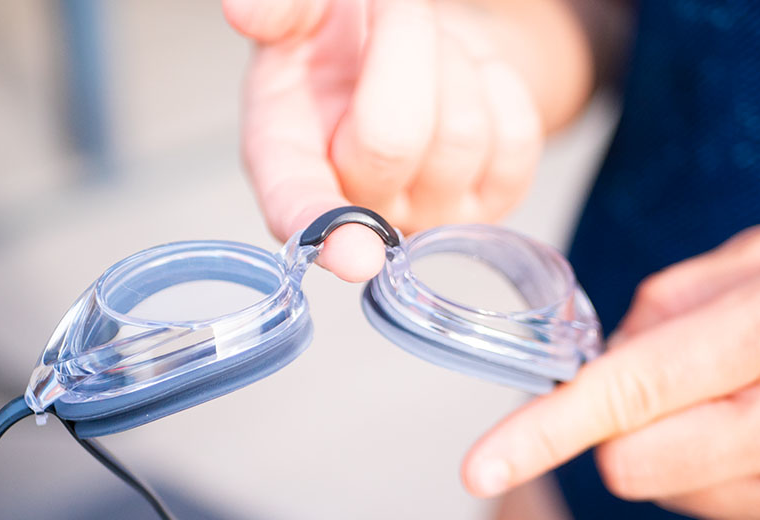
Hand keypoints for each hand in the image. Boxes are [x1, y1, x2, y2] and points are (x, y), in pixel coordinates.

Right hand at [222, 0, 578, 280]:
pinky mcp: (495, 203)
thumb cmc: (347, 48)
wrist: (417, 51)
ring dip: (450, 59)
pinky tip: (464, 80)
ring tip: (427, 47)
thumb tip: (245, 10)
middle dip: (403, 42)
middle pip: (395, 142)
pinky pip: (515, 135)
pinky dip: (497, 83)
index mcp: (289, 170)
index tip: (354, 255)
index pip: (303, 211)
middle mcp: (361, 209)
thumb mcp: (302, 20)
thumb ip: (278, 11)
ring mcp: (431, 216)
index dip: (326, 229)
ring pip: (462, 134)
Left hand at [463, 225, 759, 519]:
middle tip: (668, 388)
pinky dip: (724, 479)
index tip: (481, 465)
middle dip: (617, 432)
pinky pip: (722, 516)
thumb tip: (608, 354)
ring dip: (678, 452)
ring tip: (751, 404)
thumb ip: (671, 300)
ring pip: (668, 493)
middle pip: (626, 464)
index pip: (627, 392)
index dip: (542, 432)